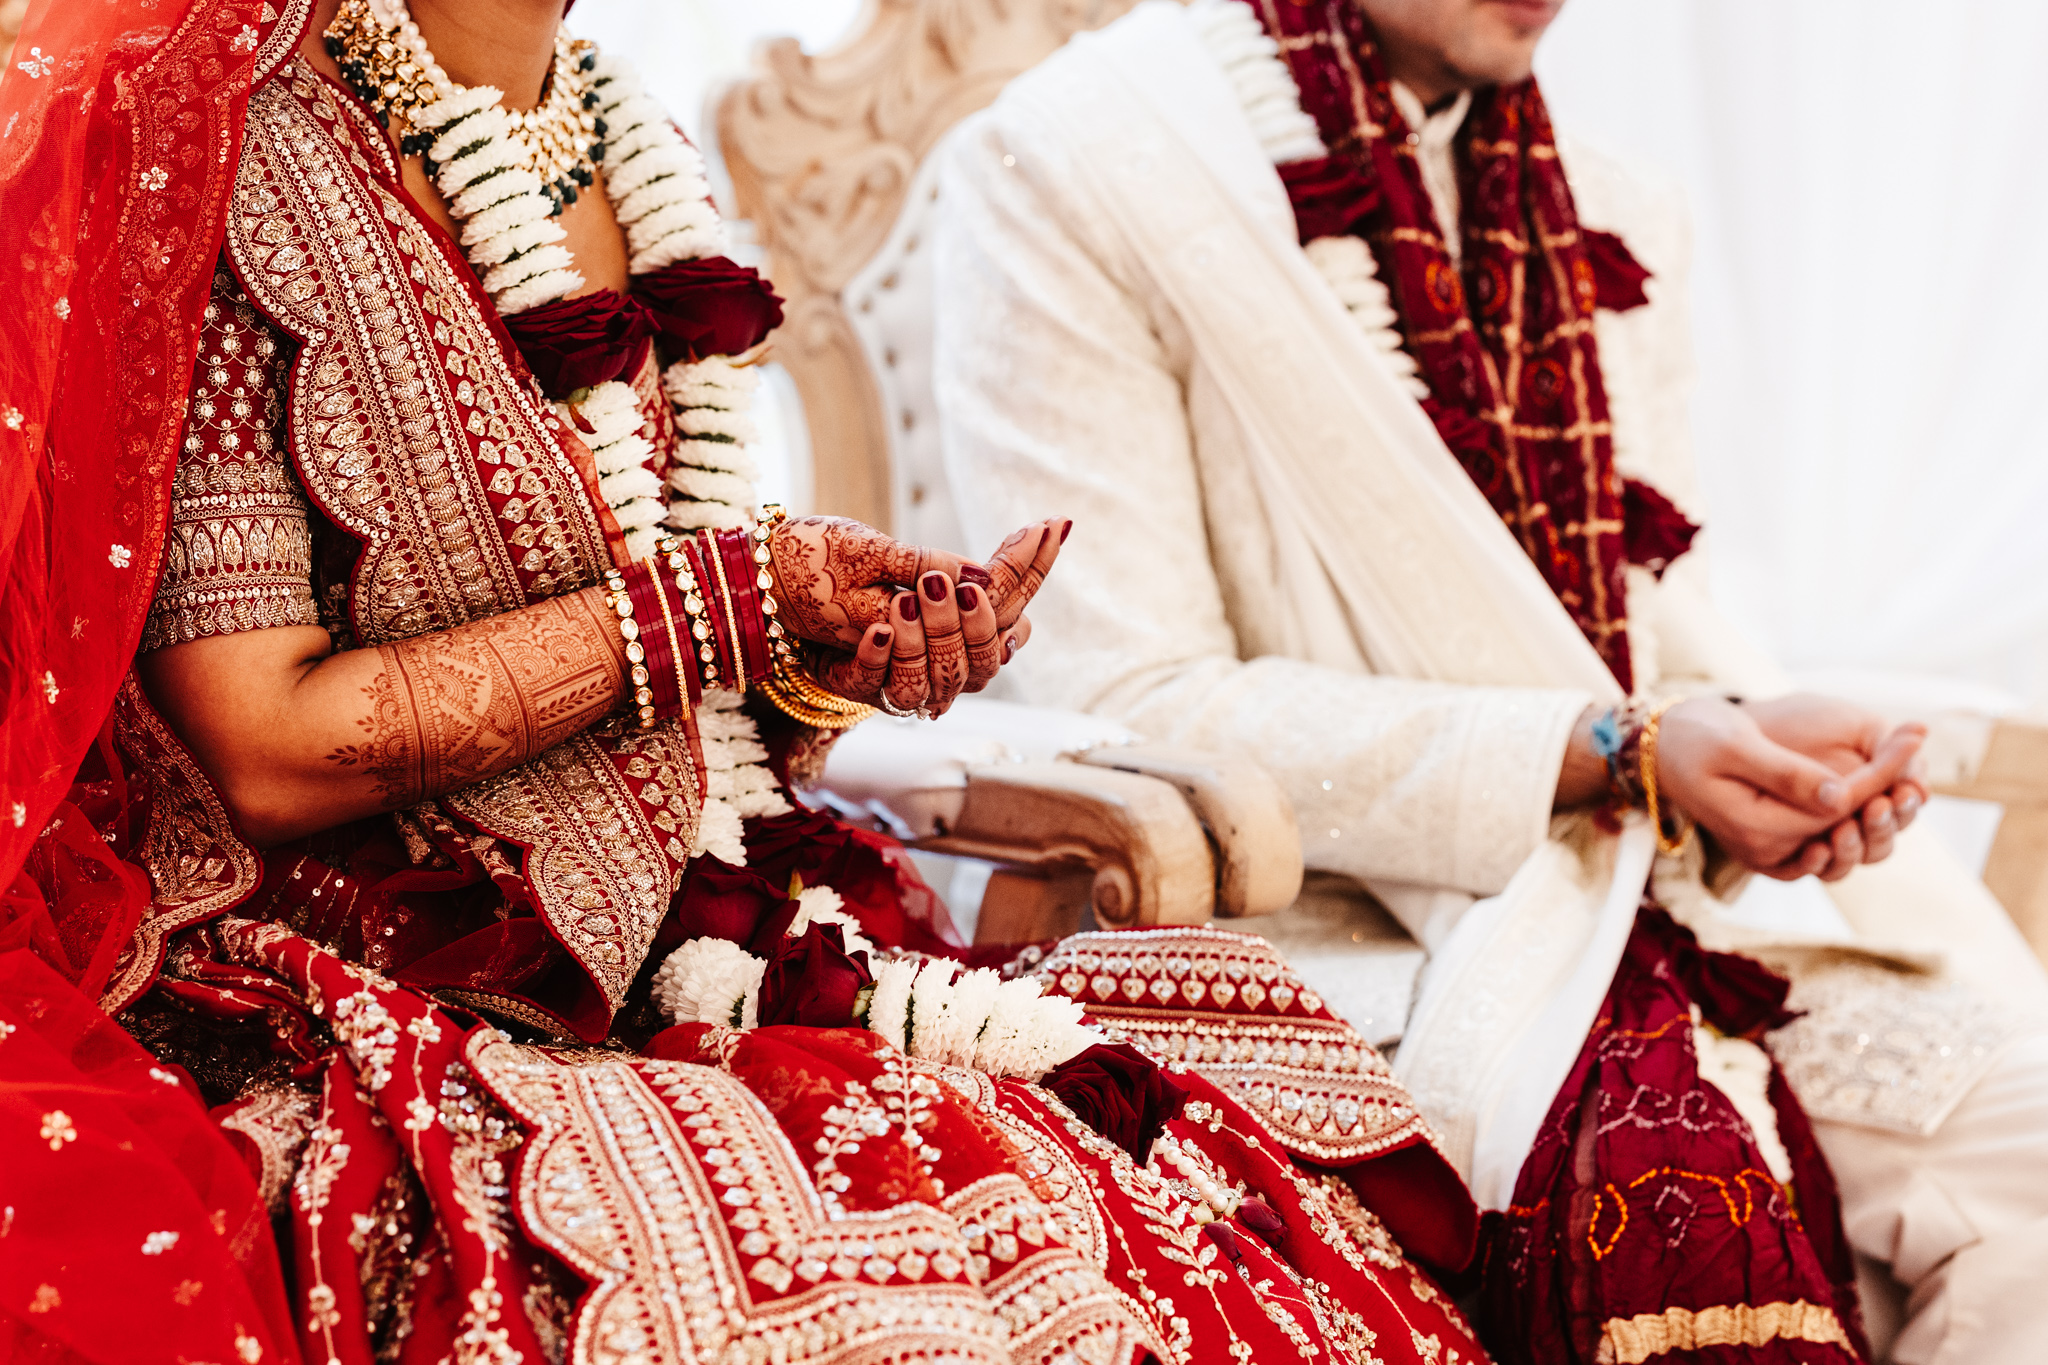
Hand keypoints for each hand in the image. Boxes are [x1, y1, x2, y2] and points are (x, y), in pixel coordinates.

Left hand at [795, 518, 1065, 715]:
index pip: (1013, 607)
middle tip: (951, 586)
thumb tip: (985, 579)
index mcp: (965, 629)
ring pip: (932, 681)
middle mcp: (943, 662)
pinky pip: (872, 683)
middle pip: (982, 661)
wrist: (783, 593)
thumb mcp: (898, 558)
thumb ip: (944, 568)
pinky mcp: (857, 683)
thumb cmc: (847, 572)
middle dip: (973, 625)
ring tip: (905, 601)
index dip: (1033, 570)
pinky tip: (876, 631)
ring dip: (922, 641)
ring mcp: (903, 679)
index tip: (1048, 528)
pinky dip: (877, 659)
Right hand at [1653, 696, 1925, 880]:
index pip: (1840, 807)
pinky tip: (1866, 807)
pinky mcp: (1768, 846)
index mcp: (1758, 827)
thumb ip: (1788, 775)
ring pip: (1841, 846)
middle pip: (1847, 832)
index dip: (1883, 771)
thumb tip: (1842, 796)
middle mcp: (1766, 850)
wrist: (1659, 749)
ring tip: (1900, 786)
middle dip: (1887, 799)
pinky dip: (1848, 833)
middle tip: (1915, 764)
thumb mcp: (1738, 746)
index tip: (1914, 736)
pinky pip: (1820, 851)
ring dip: (1874, 821)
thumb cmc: (1694, 737)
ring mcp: (1767, 852)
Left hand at [1743, 694, 1929, 877]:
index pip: (1903, 808)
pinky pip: (1811, 870)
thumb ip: (1887, 751)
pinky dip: (1818, 864)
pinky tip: (1816, 849)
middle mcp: (1853, 818)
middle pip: (1883, 840)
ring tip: (1844, 828)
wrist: (1740, 730)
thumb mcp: (1851, 726)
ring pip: (1853, 859)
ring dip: (1855, 848)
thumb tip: (1921, 787)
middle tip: (1876, 807)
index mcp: (1876, 788)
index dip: (1906, 803)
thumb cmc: (1800, 721)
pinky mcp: (1791, 851)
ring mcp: (1823, 836)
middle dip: (1883, 827)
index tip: (1903, 792)